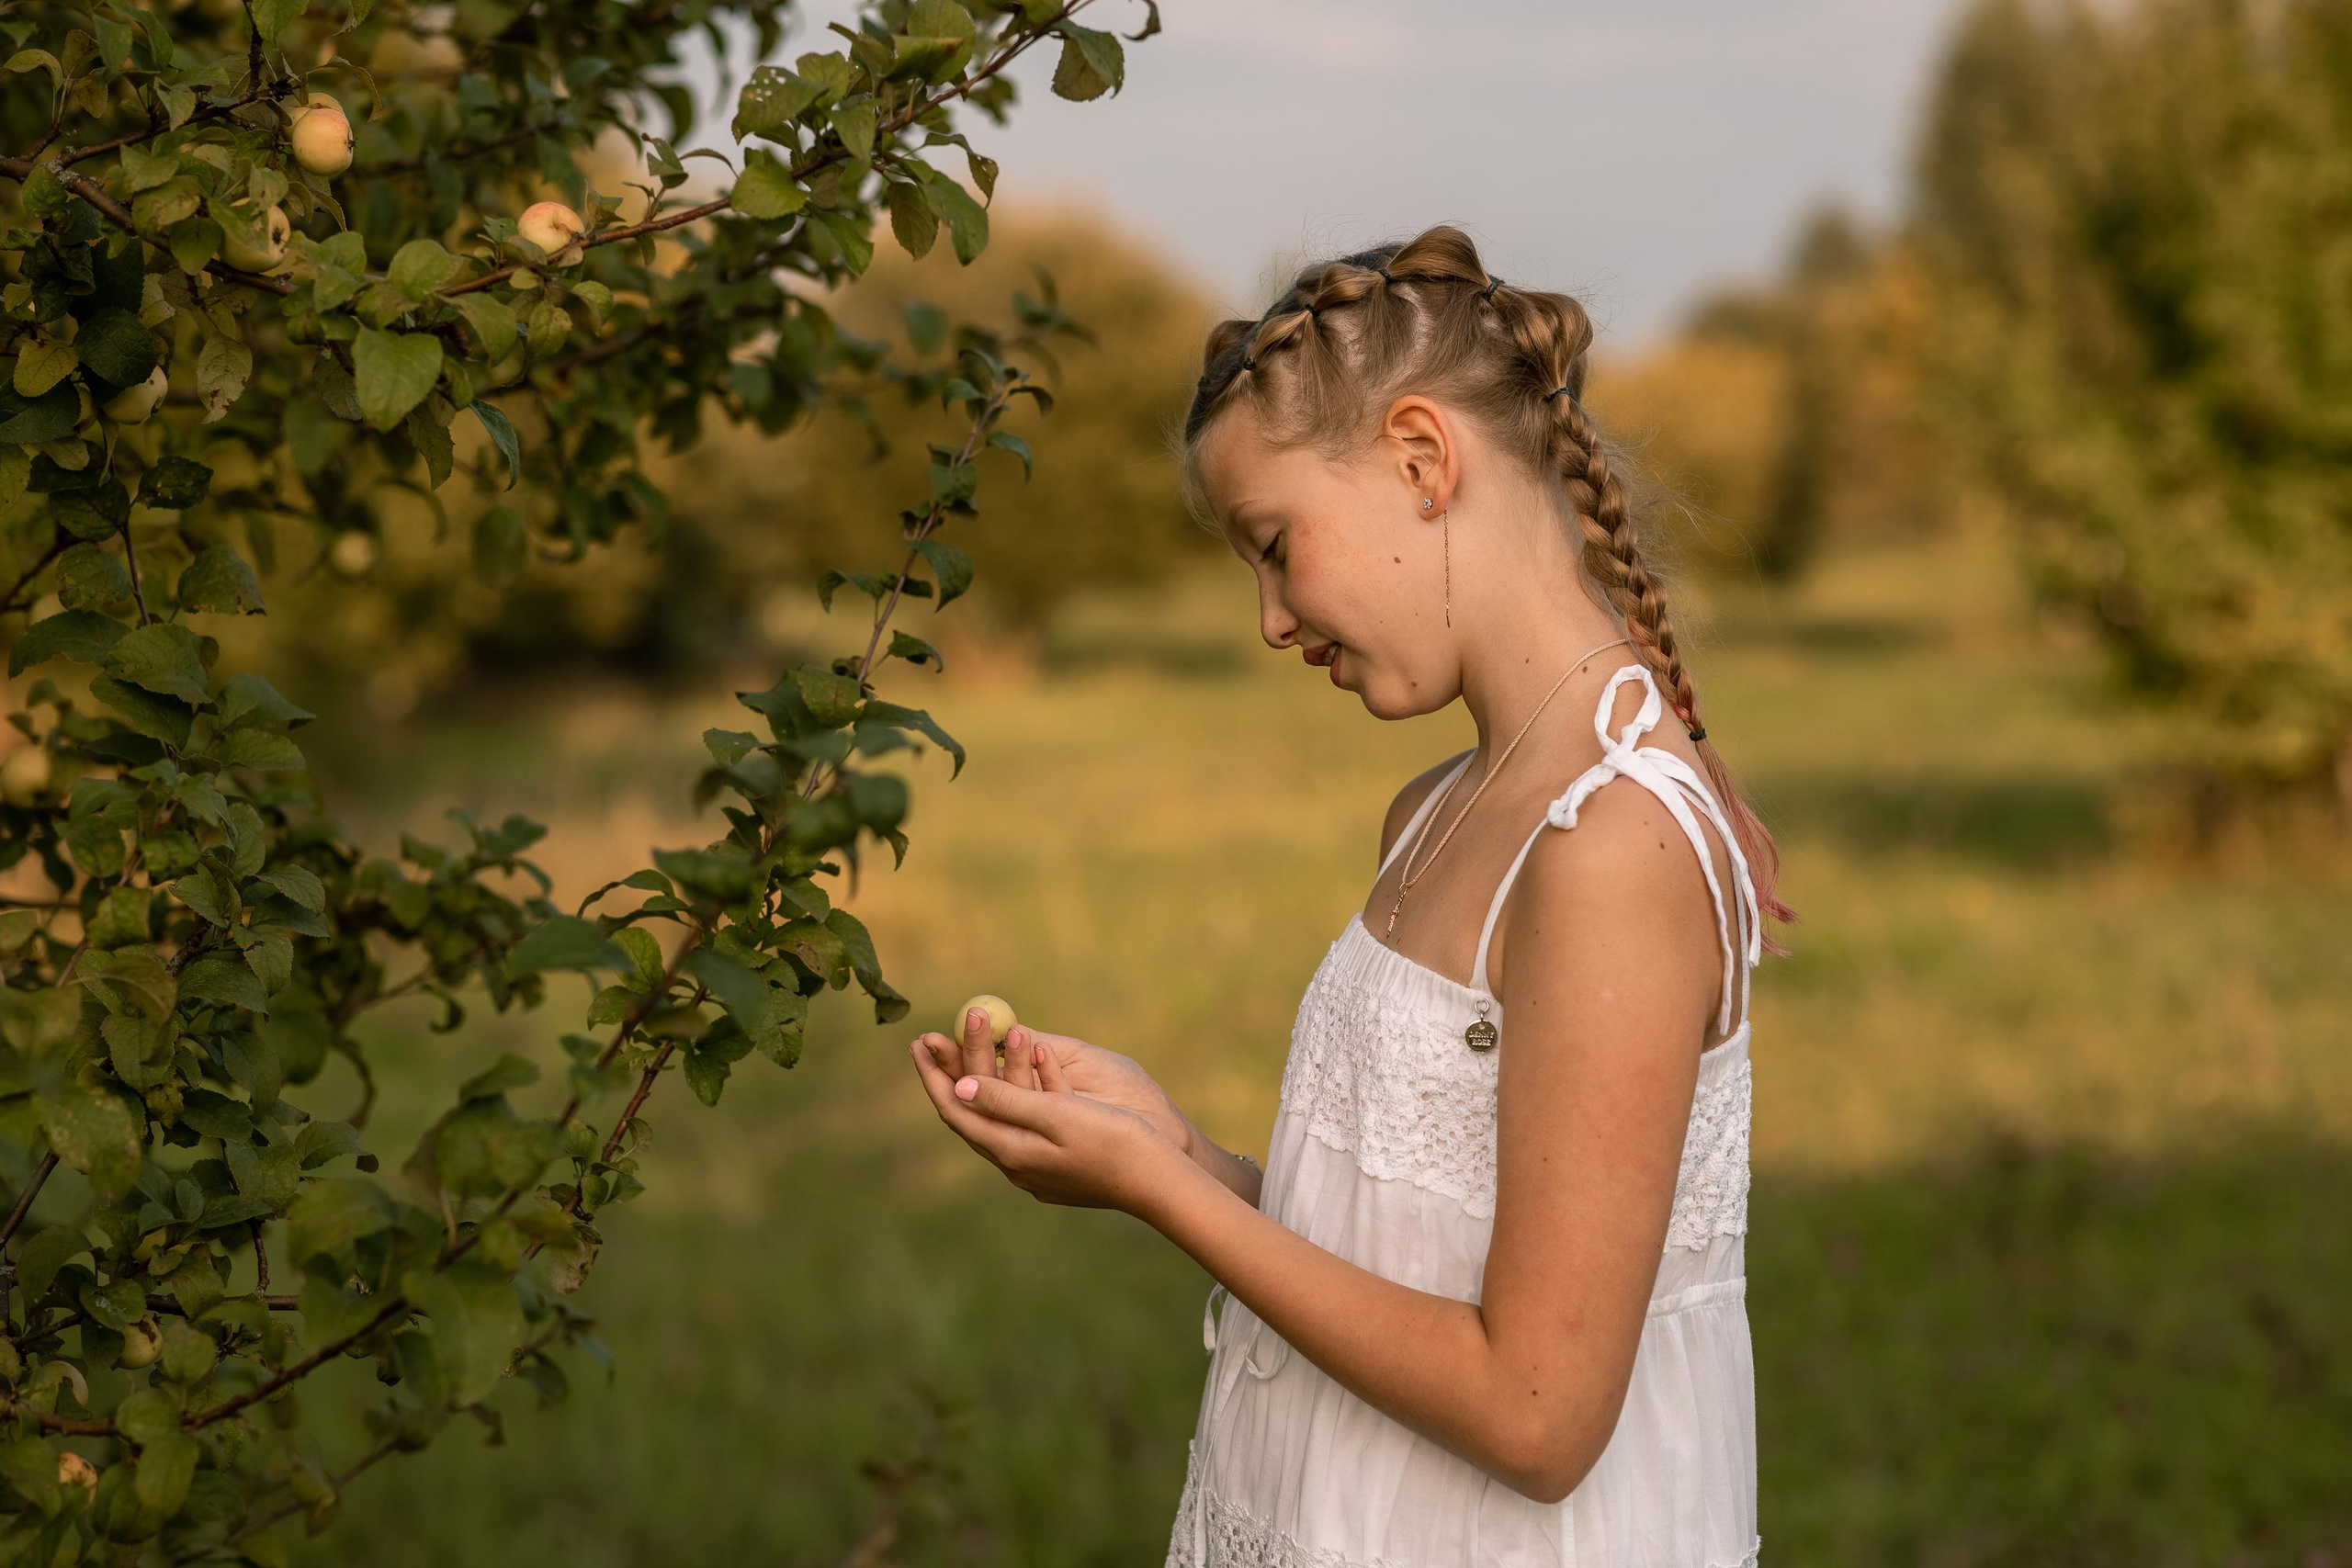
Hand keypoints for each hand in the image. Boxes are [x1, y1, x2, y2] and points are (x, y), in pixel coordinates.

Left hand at [906, 1028, 1190, 1214]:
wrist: (1160, 1181)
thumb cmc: (1113, 1142)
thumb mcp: (1057, 1115)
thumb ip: (1006, 1100)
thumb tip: (957, 1087)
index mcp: (1012, 1151)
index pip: (956, 1110)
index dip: (933, 1075)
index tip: (918, 1041)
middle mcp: (1017, 1163)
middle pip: (972, 1111)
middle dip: (954, 1069)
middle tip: (934, 1035)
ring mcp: (1038, 1167)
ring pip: (1002, 1113)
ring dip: (993, 1072)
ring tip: (986, 1035)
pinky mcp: (1059, 1163)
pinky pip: (1029, 1119)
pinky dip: (1025, 1087)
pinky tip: (1035, 1060)